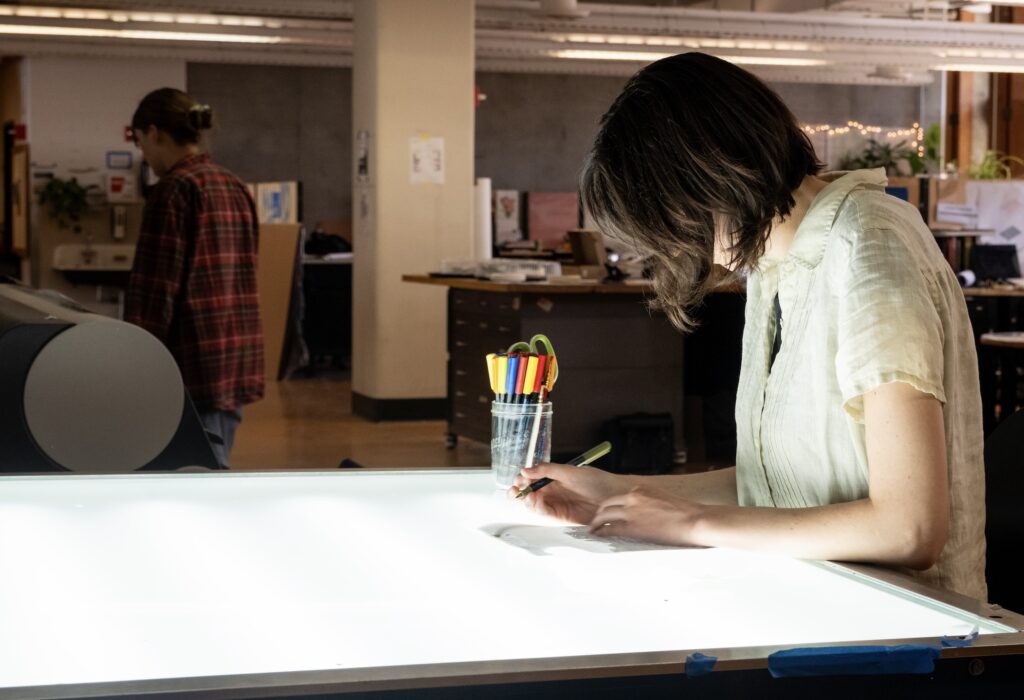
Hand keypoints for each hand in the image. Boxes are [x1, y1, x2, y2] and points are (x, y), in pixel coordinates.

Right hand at [511, 463, 632, 524]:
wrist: (614, 496)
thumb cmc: (596, 480)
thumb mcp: (570, 471)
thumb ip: (547, 470)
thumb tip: (526, 469)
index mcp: (553, 478)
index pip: (532, 478)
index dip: (522, 479)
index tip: (518, 479)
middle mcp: (553, 491)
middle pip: (529, 492)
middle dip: (520, 492)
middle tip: (516, 490)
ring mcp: (556, 504)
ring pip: (534, 504)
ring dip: (527, 500)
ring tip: (529, 495)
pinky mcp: (561, 516)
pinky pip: (545, 513)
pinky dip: (538, 508)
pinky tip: (537, 501)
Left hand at [589, 486, 705, 545]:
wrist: (695, 520)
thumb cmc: (686, 513)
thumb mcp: (664, 500)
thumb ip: (650, 503)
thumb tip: (644, 513)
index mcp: (641, 489)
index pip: (619, 497)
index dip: (611, 506)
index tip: (607, 512)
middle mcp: (633, 497)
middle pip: (607, 504)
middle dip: (599, 513)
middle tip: (595, 521)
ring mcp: (632, 511)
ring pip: (605, 515)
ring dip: (596, 523)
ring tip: (593, 530)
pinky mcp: (633, 527)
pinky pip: (611, 529)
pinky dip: (601, 532)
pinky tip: (598, 536)